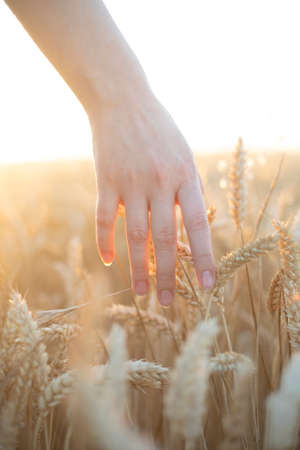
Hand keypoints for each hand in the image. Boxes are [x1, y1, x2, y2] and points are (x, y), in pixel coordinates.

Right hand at [90, 93, 214, 305]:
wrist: (123, 99)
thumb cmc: (160, 131)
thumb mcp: (185, 155)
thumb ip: (190, 190)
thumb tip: (193, 227)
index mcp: (185, 176)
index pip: (198, 225)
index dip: (203, 257)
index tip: (207, 285)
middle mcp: (160, 182)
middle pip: (165, 238)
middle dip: (167, 274)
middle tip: (167, 302)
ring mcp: (131, 181)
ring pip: (135, 235)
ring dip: (138, 267)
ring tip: (142, 293)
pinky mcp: (106, 180)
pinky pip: (104, 218)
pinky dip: (104, 241)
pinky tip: (107, 261)